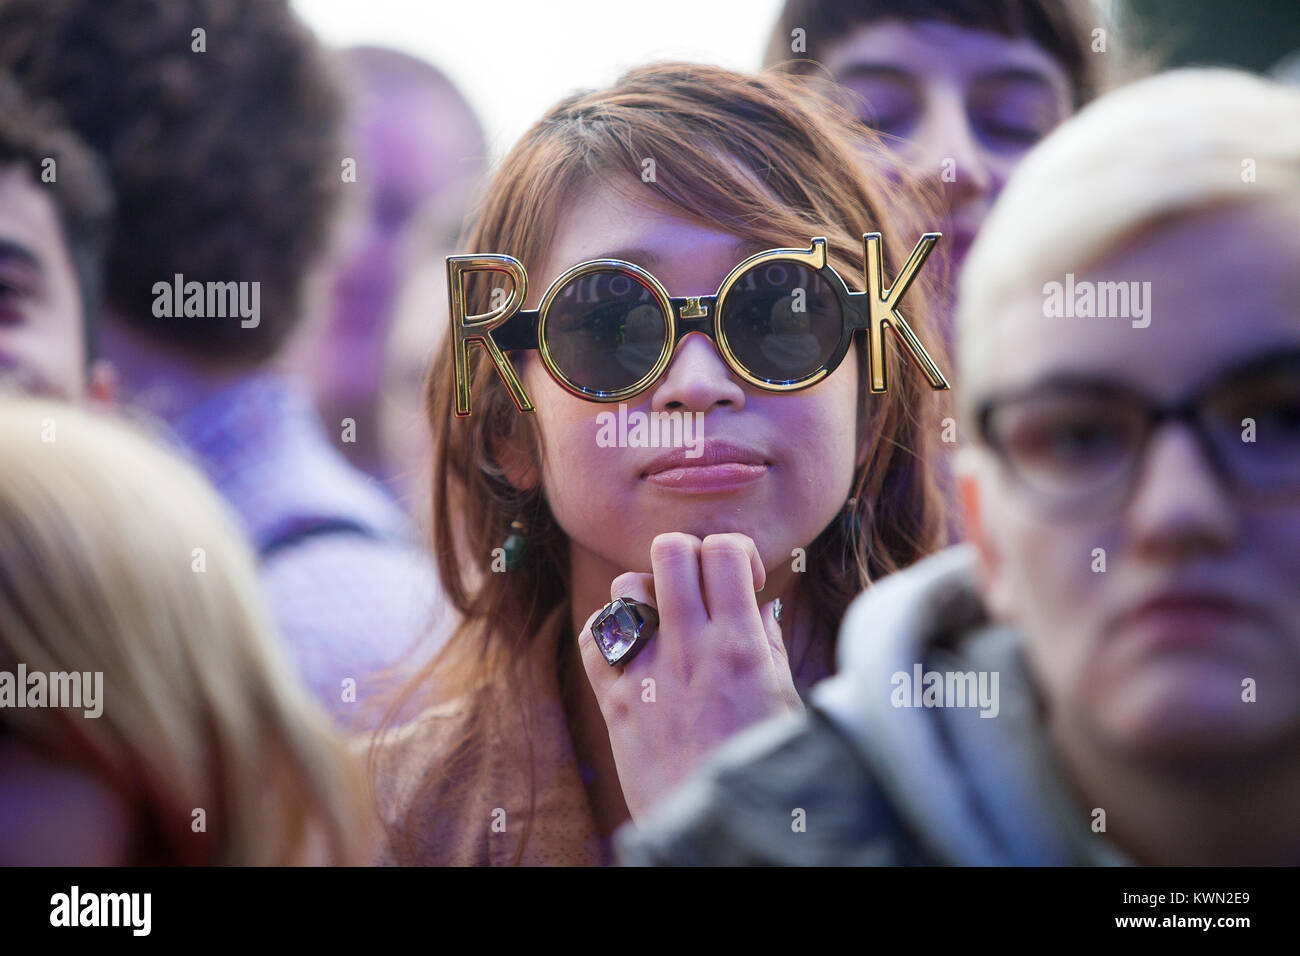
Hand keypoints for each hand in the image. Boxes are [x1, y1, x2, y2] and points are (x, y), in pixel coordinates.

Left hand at [577, 531, 802, 820]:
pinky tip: (633, 649)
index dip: (734, 550)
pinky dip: (608, 632)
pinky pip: (593, 636)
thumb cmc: (762, 766)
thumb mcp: (785, 700)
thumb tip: (759, 604)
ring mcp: (646, 671)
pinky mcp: (614, 700)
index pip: (725, 551)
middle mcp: (689, 648)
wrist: (716, 827)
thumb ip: (769, 644)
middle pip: (671, 550)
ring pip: (626, 586)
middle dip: (688, 555)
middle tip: (701, 587)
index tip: (743, 579)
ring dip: (646, 592)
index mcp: (740, 644)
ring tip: (666, 620)